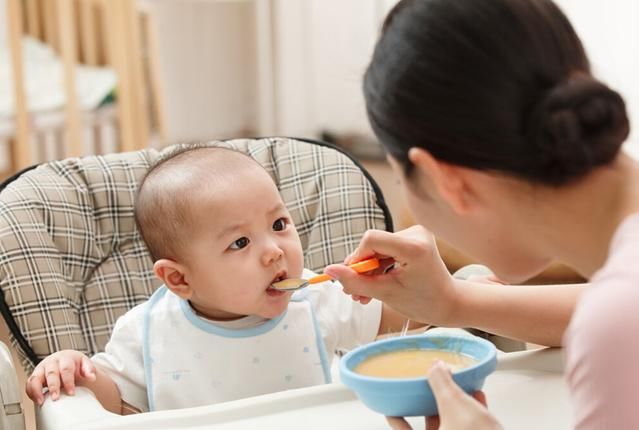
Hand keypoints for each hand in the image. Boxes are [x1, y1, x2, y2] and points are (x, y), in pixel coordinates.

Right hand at [25, 350, 95, 405]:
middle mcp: (52, 362)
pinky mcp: (35, 376)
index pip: (66, 369)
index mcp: (65, 358)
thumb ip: (89, 369)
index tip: (71, 392)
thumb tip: (92, 377)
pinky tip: (37, 400)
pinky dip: (31, 392)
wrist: (65, 360)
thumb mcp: (85, 363)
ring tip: (41, 401)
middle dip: (53, 386)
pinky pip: (29, 383)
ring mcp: (42, 368)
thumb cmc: (75, 363)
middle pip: (51, 373)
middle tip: (56, 397)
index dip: (68, 381)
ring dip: (37, 390)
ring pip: (36, 377)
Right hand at [324, 226, 457, 324]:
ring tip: (364, 294)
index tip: (353, 279)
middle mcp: (416, 234)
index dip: (357, 258)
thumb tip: (328, 270)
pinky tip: (376, 283)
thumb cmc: (423, 302)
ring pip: (376, 247)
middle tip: (356, 294)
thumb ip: (356, 282)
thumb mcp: (386, 294)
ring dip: (368, 270)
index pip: (371, 239)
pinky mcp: (413, 237)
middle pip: (372, 244)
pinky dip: (378, 266)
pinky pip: (385, 248)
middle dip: (362, 269)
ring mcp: (416, 233)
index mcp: (414, 247)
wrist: (449, 303)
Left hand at [387, 362, 500, 429]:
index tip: (394, 405)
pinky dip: (472, 414)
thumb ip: (441, 382)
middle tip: (430, 390)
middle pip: (430, 424)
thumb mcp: (453, 402)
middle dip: (432, 404)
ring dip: (455, 406)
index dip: (396, 416)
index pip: (402, 428)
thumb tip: (435, 368)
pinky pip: (470, 428)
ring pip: (452, 425)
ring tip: (458, 389)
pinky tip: (477, 398)